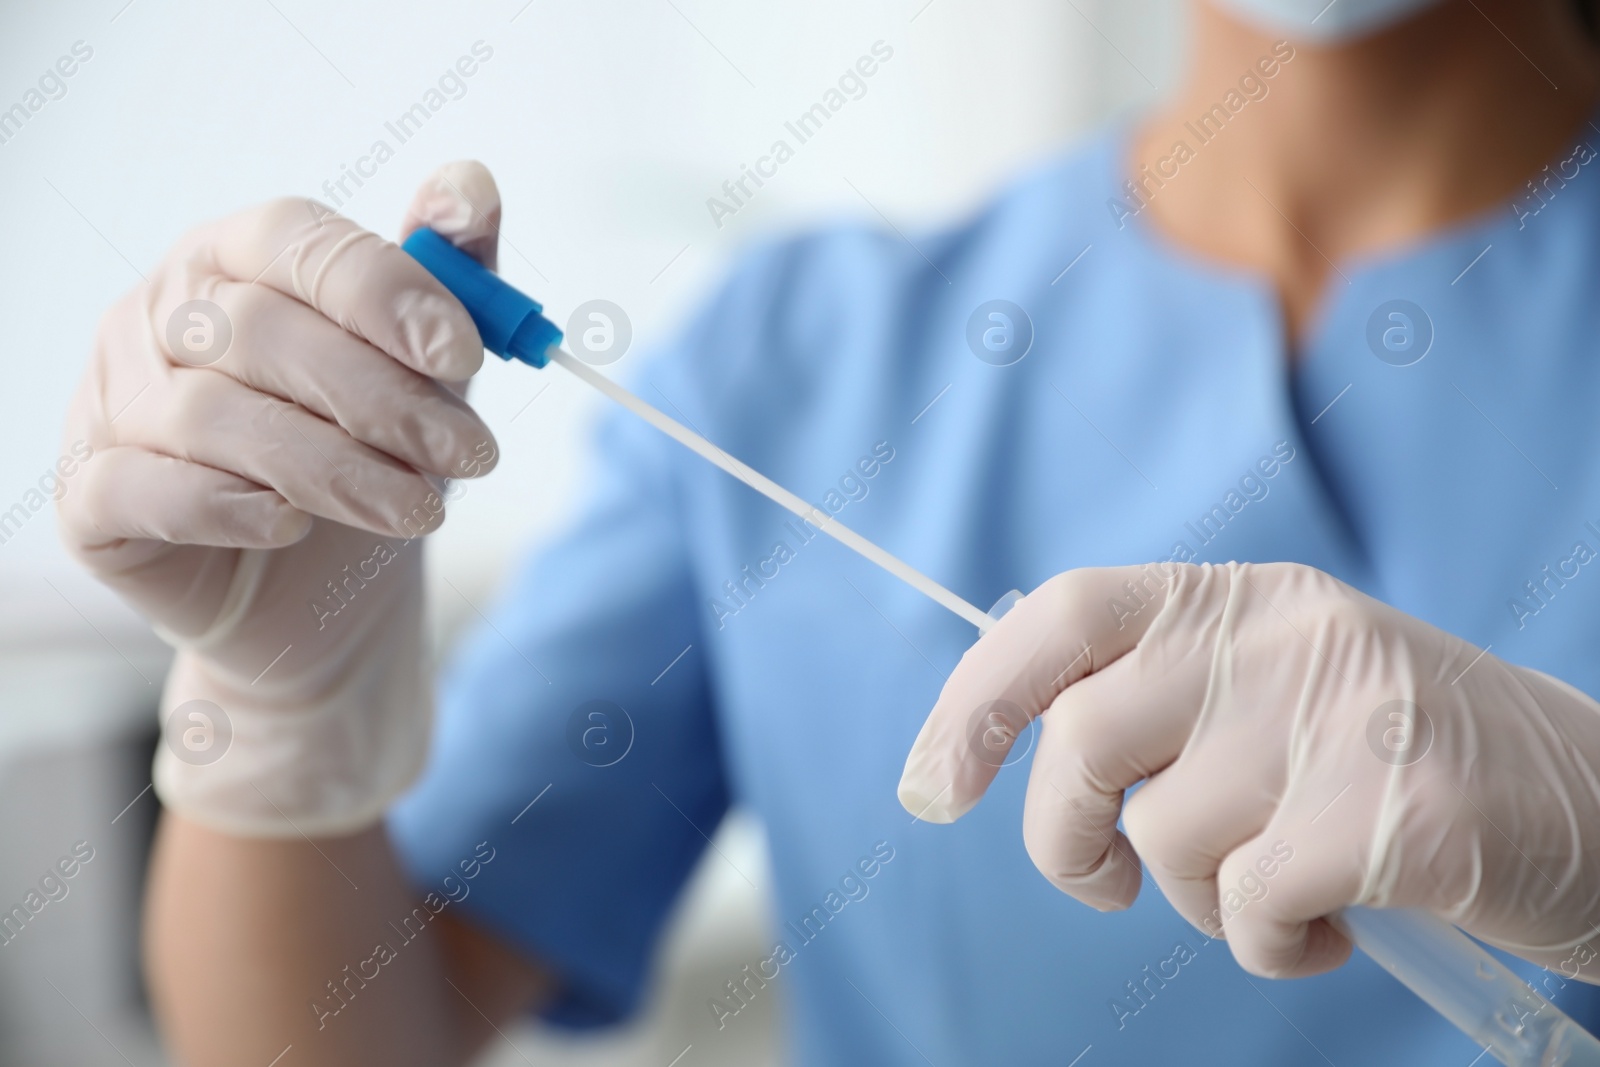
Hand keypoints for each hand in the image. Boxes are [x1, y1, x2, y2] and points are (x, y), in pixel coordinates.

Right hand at [59, 162, 503, 835]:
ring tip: (421, 509)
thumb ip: (451, 275)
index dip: (383, 289)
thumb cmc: (368, 456)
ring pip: (213, 415)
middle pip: (262, 330)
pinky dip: (223, 504)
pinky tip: (292, 525)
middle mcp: (159, 316)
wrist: (319, 596)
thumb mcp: (427, 369)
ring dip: (335, 466)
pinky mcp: (91, 497)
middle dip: (383, 398)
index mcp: (235, 258)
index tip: (465, 354)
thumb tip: (470, 185)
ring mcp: (114, 402)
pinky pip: (140, 488)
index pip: (294, 239)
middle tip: (470, 453)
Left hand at [898, 562, 1599, 979]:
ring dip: (1205, 902)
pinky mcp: (1392, 812)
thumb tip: (1023, 747)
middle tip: (1108, 882)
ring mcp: (1340, 716)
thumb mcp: (1280, 693)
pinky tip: (1338, 927)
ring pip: (1167, 841)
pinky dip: (1275, 946)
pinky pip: (1254, 906)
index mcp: (1239, 600)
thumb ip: (1168, 700)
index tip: (932, 784)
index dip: (977, 697)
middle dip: (1068, 839)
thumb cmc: (1404, 767)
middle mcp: (1280, 636)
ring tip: (1285, 891)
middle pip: (1083, 743)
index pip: (1065, 615)